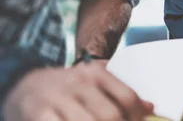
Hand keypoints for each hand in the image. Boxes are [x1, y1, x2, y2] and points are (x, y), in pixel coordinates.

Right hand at [3, 62, 153, 120]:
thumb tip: (149, 108)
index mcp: (95, 73)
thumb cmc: (68, 87)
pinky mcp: (40, 115)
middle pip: (110, 115)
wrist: (24, 84)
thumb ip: (120, 92)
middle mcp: (77, 83)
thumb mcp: (93, 81)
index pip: (126, 97)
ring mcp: (58, 100)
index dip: (137, 116)